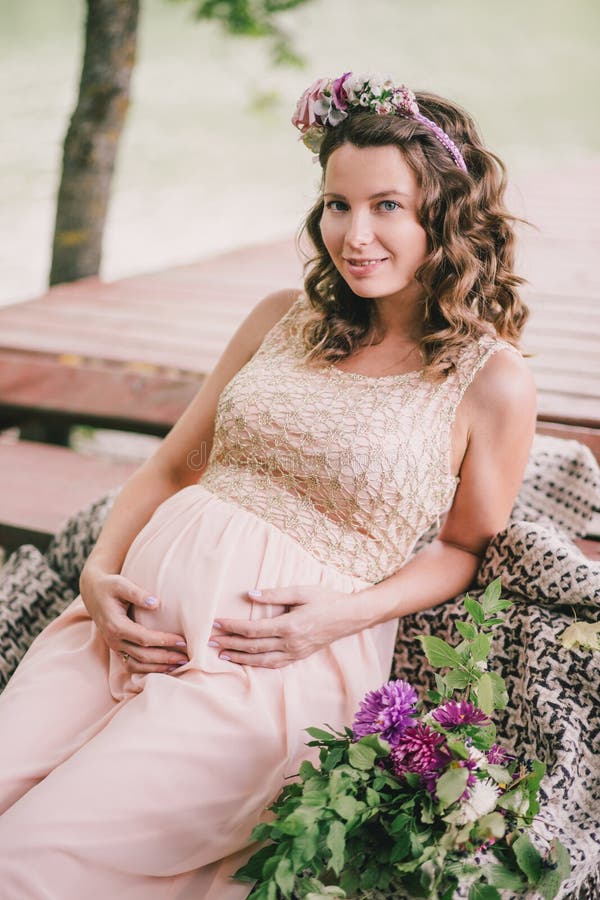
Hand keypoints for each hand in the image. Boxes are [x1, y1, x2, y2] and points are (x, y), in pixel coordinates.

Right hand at [79, 567, 188, 673]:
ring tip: (179, 665)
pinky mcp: (117, 649)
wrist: (93, 592)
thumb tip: (155, 603)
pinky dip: (148, 669)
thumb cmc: (109, 586)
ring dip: (158, 668)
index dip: (164, 641)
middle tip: (186, 657)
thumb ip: (137, 593)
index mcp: (115, 625)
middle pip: (142, 656)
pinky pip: (132, 665)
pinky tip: (164, 667)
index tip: (182, 640)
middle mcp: (113, 640)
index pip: (144, 638)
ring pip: (137, 665)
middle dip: (165, 658)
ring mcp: (114, 647)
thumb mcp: (121, 584)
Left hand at [207, 585, 359, 668]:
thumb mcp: (302, 591)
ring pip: (261, 660)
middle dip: (229, 643)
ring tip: (222, 655)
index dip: (233, 626)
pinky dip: (257, 664)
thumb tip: (250, 594)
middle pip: (253, 647)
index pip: (253, 630)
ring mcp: (295, 653)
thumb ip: (275, 594)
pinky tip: (246, 661)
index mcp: (290, 626)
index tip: (217, 622)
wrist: (350, 616)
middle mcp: (291, 643)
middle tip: (210, 642)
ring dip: (239, 658)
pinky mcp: (299, 656)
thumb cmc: (326, 600)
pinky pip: (274, 664)